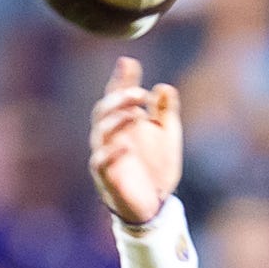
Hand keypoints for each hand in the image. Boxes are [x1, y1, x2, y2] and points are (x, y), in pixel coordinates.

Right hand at [89, 57, 182, 225]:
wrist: (156, 204)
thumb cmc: (157, 168)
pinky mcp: (107, 178)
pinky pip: (101, 162)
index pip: (117, 96)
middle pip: (104, 111)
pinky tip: (128, 145)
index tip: (129, 62)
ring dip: (116, 120)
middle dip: (119, 99)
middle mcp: (110, 136)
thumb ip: (165, 111)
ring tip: (136, 114)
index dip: (121, 79)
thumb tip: (164, 87)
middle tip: (139, 92)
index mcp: (123, 123)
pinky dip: (112, 152)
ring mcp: (106, 156)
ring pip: (100, 132)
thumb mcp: (167, 135)